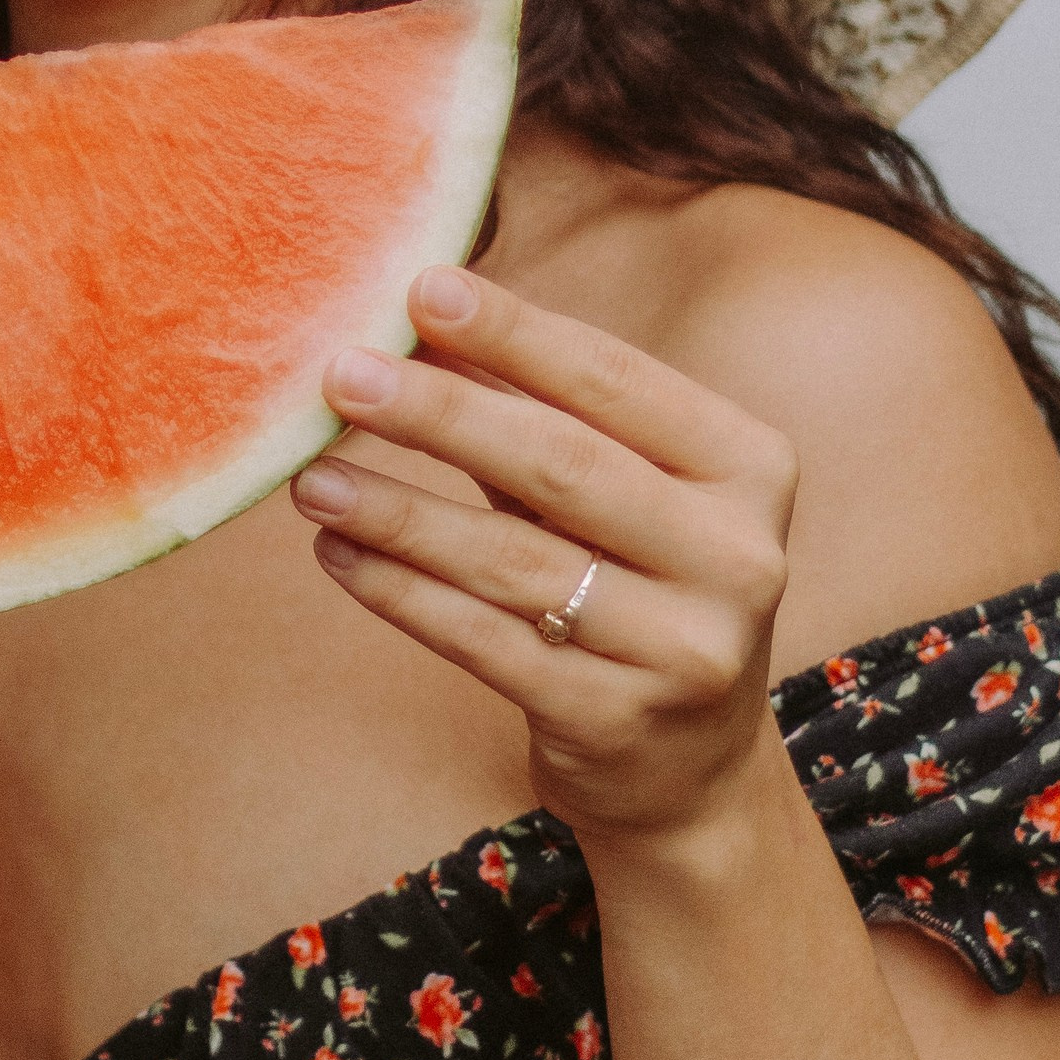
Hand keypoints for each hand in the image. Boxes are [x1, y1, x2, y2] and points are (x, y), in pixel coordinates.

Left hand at [291, 267, 797, 848]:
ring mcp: (684, 648)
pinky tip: (337, 554)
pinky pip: (485, 643)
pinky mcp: (616, 722)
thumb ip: (540, 411)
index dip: (517, 334)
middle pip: (565, 465)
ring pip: (514, 563)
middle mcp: (737, 555)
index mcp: (749, 468)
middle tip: (343, 374)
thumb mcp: (618, 491)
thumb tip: (423, 319)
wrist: (691, 770)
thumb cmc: (637, 585)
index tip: (421, 289)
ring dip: (399, 513)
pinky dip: (401, 594)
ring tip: (310, 477)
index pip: (617, 382)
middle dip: (442, 414)